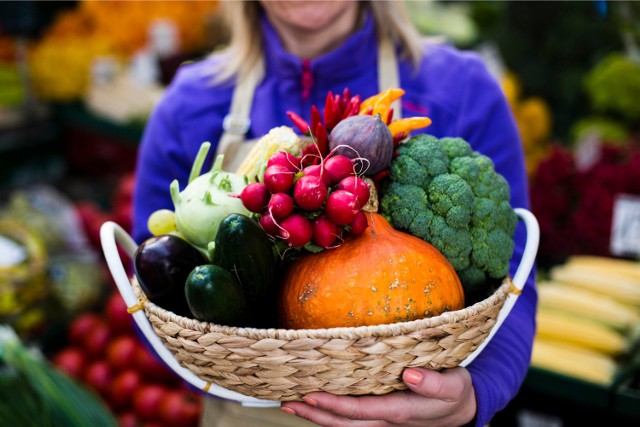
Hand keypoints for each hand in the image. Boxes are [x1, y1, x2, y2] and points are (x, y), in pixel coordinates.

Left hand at [280, 367, 476, 426]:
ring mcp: (382, 422)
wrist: (463, 409)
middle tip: (288, 403)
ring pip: (344, 425)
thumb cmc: (456, 393)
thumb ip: (433, 383)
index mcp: (400, 411)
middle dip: (315, 414)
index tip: (312, 396)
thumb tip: (410, 374)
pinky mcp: (380, 417)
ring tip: (291, 405)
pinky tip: (315, 407)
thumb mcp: (453, 385)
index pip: (360, 410)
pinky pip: (350, 420)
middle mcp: (386, 421)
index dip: (335, 405)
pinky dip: (329, 415)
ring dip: (317, 417)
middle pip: (344, 423)